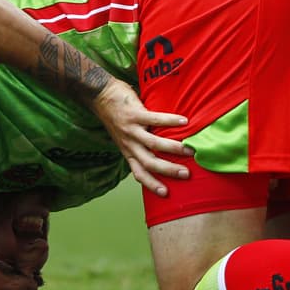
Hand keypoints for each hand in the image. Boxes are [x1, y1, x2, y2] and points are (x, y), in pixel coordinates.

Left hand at [91, 80, 192, 196]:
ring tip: (189, 151)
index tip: (165, 193)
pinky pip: (155, 119)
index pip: (138, 173)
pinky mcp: (135, 114)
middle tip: (186, 174)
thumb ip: (137, 146)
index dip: (151, 184)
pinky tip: (184, 122)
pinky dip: (171, 121)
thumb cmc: (115, 117)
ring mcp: (131, 129)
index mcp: (127, 151)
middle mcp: (129, 143)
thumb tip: (158, 154)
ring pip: (153, 144)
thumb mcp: (123, 138)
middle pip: (149, 163)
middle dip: (168, 171)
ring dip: (173, 148)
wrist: (99, 96)